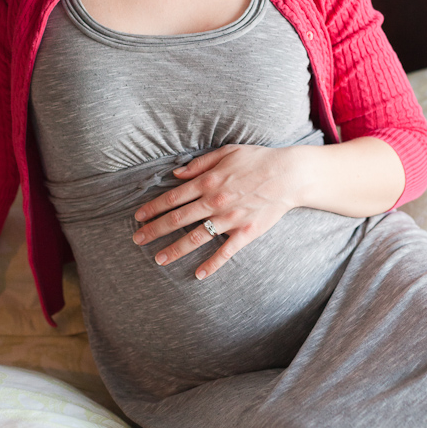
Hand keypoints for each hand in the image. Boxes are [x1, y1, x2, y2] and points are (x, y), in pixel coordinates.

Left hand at [132, 144, 299, 278]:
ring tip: (158, 259)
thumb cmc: (257, 160)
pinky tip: (199, 274)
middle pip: (178, 219)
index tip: (138, 216)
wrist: (289, 174)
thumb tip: (175, 175)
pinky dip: (212, 264)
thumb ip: (198, 165)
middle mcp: (214, 202)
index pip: (173, 197)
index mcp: (208, 181)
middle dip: (155, 230)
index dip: (153, 208)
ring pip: (196, 237)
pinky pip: (225, 252)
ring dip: (175, 249)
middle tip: (137, 239)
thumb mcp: (226, 153)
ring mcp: (230, 219)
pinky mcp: (245, 232)